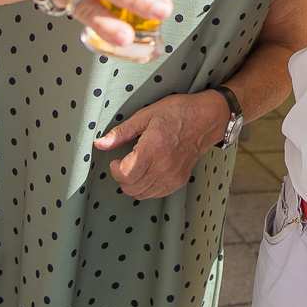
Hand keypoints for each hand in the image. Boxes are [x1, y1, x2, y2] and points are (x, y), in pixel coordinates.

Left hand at [94, 90, 227, 198]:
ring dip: (134, 184)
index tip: (116, 160)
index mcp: (153, 149)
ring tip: (137, 166)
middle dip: (122, 177)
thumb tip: (100, 144)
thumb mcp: (146, 115)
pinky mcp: (179, 181)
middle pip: (131, 188)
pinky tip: (149, 171)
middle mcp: (163, 167)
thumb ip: (122, 132)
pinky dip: (147, 187)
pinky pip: (155, 194)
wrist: (207, 119)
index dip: (115, 169)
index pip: (125, 175)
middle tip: (125, 162)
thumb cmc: (178, 112)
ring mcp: (172, 176)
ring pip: (142, 194)